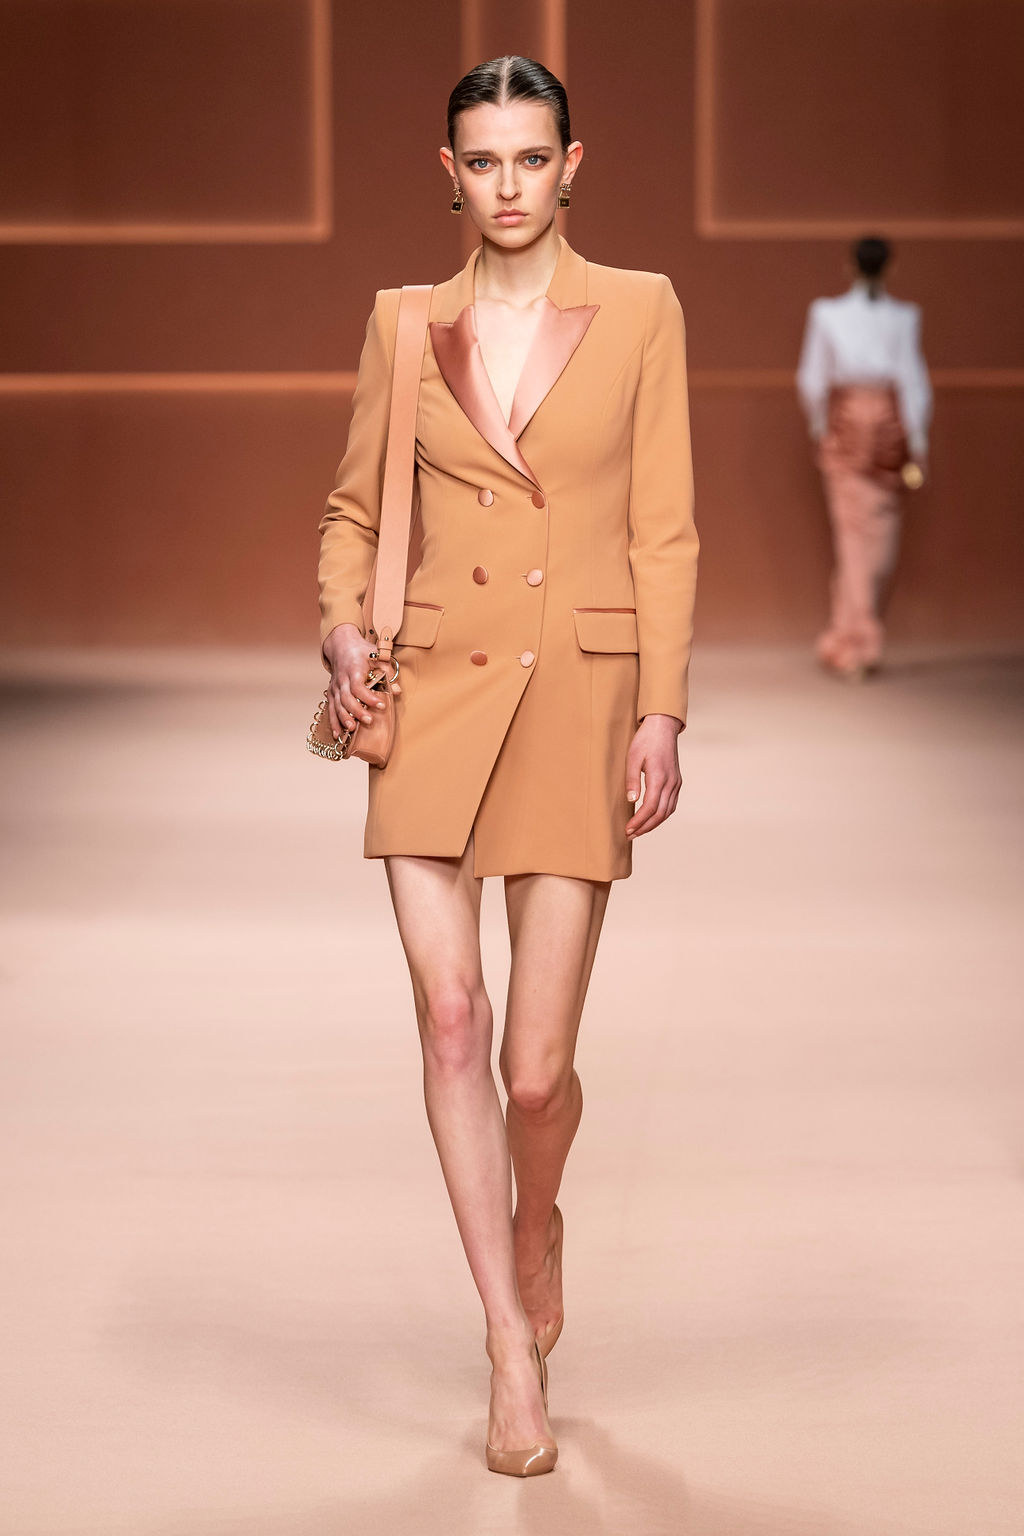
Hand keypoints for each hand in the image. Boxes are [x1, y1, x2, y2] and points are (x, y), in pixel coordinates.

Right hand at [321, 623, 400, 739]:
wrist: (342, 645)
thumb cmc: (362, 651)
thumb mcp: (378, 657)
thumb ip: (388, 674)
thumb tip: (396, 691)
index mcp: (353, 670)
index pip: (359, 687)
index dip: (369, 698)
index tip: (381, 705)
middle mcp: (341, 680)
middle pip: (346, 698)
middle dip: (357, 711)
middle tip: (369, 721)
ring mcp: (335, 687)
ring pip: (337, 705)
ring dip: (344, 718)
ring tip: (352, 729)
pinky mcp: (331, 693)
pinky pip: (331, 709)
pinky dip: (333, 722)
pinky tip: (338, 734)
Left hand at [625, 714, 682, 838]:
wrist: (663, 726)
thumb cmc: (646, 740)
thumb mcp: (632, 757)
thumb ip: (632, 780)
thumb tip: (631, 801)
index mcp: (659, 777)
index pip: (650, 807)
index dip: (639, 821)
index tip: (628, 829)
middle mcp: (671, 782)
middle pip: (660, 813)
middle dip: (645, 827)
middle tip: (630, 835)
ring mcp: (676, 782)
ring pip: (667, 811)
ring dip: (653, 824)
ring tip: (639, 830)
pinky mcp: (677, 781)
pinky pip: (671, 804)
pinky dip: (662, 815)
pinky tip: (651, 818)